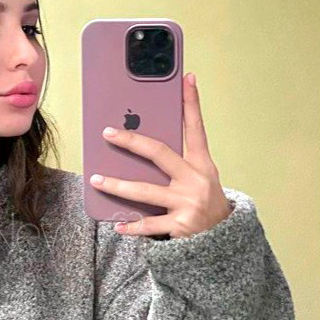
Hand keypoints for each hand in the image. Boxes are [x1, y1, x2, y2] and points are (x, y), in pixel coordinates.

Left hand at [89, 73, 232, 238]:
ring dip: (117, 186)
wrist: (223, 241)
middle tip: (108, 133)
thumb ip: (177, 162)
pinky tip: (118, 224)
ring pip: (145, 191)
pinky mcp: (181, 226)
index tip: (187, 78)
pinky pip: (149, 225)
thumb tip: (141, 146)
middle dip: (131, 141)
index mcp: (201, 164)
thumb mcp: (200, 178)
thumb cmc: (203, 202)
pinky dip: (132, 226)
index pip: (195, 128)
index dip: (191, 103)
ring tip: (96, 180)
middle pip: (159, 153)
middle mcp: (195, 180)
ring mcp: (188, 203)